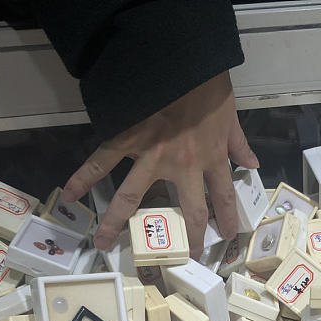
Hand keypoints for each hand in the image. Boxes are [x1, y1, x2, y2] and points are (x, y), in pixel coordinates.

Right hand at [63, 72, 258, 256]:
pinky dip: (81, 177)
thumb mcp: (231, 115)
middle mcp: (182, 166)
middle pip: (186, 211)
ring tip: (105, 244)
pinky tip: (68, 195)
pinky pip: (100, 163)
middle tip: (182, 259)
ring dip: (116, 223)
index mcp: (210, 158)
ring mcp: (150, 157)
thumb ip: (239, 143)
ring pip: (131, 198)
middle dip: (186, 238)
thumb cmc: (207, 85)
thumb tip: (252, 164)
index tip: (224, 237)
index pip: (222, 198)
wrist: (179, 60)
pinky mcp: (125, 140)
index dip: (225, 220)